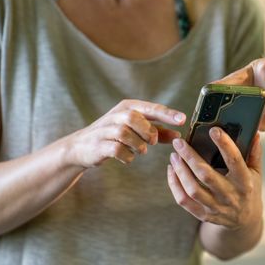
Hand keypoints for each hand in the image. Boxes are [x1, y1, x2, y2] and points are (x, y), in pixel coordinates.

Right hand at [65, 100, 185, 167]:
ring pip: (125, 133)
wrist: (82, 147)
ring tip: (140, 150)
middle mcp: (116, 115)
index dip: (167, 114)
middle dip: (147, 131)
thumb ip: (158, 132)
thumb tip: (179, 135)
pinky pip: (116, 149)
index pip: (151, 108)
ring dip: (138, 145)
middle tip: (153, 141)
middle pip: (134, 117)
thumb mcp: (137, 131)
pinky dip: (127, 155)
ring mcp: (105, 129)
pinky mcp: (99, 145)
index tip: (182, 120)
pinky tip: (129, 157)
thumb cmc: (115, 136)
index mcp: (128, 107)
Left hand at [167, 128, 261, 229]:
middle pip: (206, 174)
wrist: (246, 220)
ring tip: (174, 155)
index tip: (213, 130)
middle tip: (179, 142)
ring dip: (180, 170)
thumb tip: (254, 133)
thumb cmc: (250, 190)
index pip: (234, 160)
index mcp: (244, 182)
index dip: (224, 144)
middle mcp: (230, 195)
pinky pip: (184, 201)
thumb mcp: (256, 172)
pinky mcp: (204, 215)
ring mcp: (216, 207)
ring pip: (192, 189)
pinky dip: (174, 185)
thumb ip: (254, 153)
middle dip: (190, 156)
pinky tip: (172, 171)